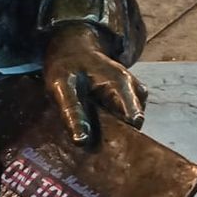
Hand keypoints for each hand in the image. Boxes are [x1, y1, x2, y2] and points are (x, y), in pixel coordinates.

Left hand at [43, 23, 146, 145]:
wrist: (73, 49)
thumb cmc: (66, 66)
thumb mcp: (61, 87)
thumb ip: (72, 112)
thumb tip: (82, 141)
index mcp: (121, 85)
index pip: (134, 120)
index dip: (122, 138)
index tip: (104, 148)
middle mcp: (134, 90)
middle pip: (134, 124)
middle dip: (116, 135)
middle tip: (92, 143)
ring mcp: (135, 94)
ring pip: (130, 122)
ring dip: (114, 129)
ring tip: (90, 130)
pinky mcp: (131, 99)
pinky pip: (126, 117)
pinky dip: (113, 123)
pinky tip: (96, 123)